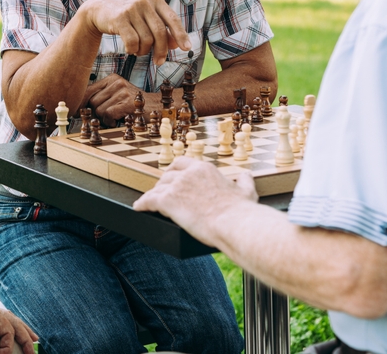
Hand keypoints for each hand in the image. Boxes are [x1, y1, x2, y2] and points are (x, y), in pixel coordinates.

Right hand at [82, 0, 189, 65]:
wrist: (98, 8)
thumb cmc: (126, 14)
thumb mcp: (145, 17)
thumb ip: (161, 28)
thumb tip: (175, 44)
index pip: (172, 19)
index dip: (181, 35)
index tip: (187, 48)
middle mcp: (144, 1)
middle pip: (160, 33)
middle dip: (161, 51)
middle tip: (159, 62)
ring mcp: (131, 8)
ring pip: (146, 39)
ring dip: (143, 51)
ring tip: (137, 51)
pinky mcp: (119, 18)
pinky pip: (132, 42)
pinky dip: (132, 50)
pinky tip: (129, 49)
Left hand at [83, 75, 160, 126]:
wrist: (157, 106)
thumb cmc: (134, 104)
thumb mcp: (117, 94)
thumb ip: (100, 97)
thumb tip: (79, 108)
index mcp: (112, 78)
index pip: (88, 90)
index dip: (80, 103)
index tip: (76, 112)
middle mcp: (117, 82)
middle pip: (92, 102)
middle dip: (97, 113)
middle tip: (107, 116)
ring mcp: (123, 92)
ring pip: (99, 110)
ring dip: (105, 118)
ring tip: (116, 117)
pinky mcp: (127, 103)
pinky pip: (108, 115)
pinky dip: (111, 121)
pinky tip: (118, 120)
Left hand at [133, 156, 258, 245]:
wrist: (235, 224)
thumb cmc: (242, 212)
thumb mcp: (247, 191)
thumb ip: (245, 180)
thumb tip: (246, 174)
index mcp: (205, 169)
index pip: (182, 163)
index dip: (175, 171)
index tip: (173, 177)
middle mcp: (188, 173)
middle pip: (168, 175)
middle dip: (163, 183)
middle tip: (162, 192)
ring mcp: (177, 186)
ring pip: (158, 187)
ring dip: (154, 194)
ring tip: (151, 202)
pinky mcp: (168, 201)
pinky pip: (149, 200)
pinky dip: (142, 204)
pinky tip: (139, 208)